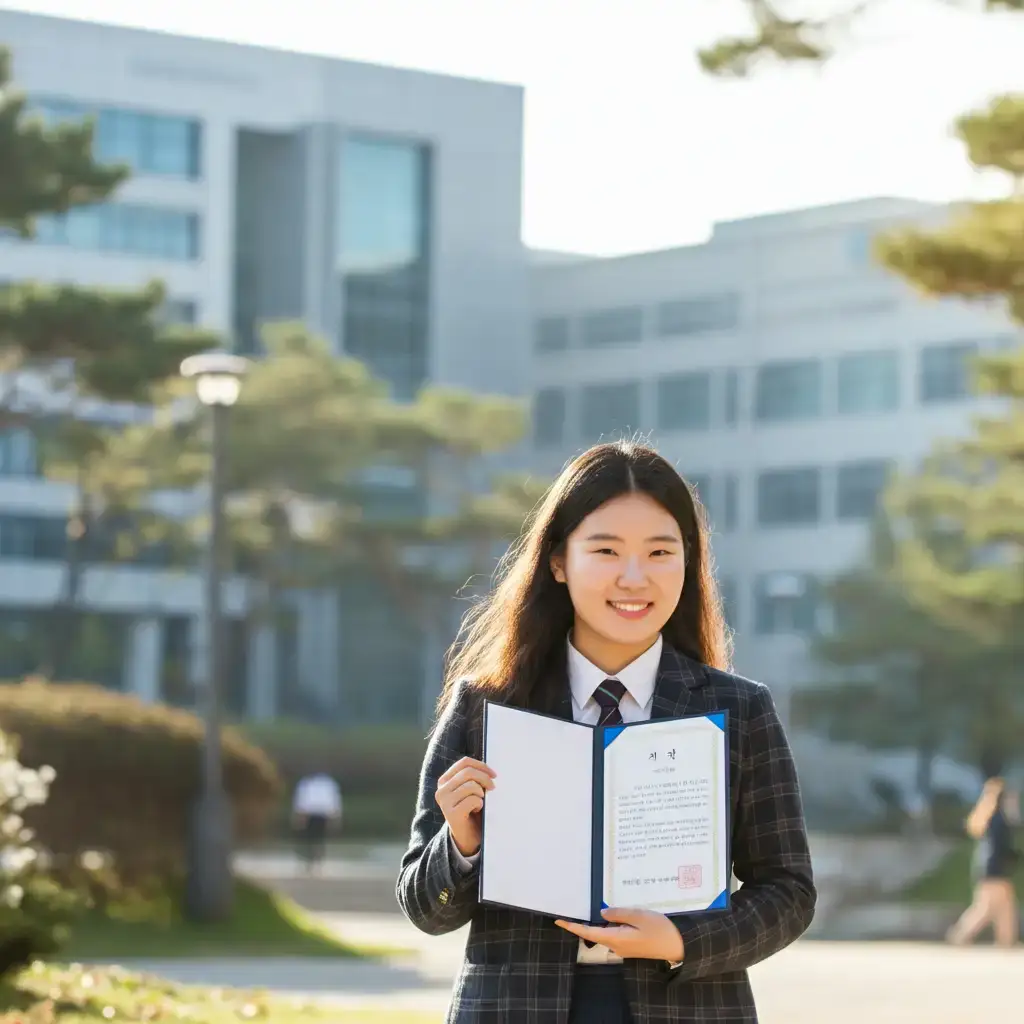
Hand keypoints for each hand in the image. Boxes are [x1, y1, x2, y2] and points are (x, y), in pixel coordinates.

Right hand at [435, 756, 495, 856]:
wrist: (467, 837)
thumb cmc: (472, 810)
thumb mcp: (470, 790)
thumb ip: (473, 778)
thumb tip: (490, 770)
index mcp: (445, 780)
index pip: (464, 763)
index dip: (481, 765)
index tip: (494, 774)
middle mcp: (441, 790)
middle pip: (468, 772)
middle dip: (485, 778)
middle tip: (493, 788)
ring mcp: (445, 802)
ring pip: (471, 785)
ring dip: (481, 794)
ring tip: (479, 803)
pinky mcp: (452, 814)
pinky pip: (473, 800)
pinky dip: (480, 804)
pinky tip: (476, 810)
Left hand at [555, 908, 683, 961]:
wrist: (677, 946)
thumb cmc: (659, 930)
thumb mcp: (638, 915)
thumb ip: (618, 913)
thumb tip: (601, 913)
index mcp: (616, 938)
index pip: (588, 933)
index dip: (573, 927)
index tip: (559, 921)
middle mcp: (617, 945)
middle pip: (595, 932)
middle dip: (584, 922)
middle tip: (576, 907)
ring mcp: (624, 946)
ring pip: (606, 931)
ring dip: (600, 921)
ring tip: (599, 905)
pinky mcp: (630, 944)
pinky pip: (615, 932)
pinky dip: (611, 923)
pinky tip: (616, 914)